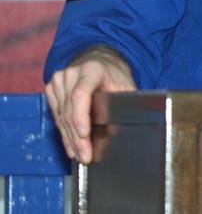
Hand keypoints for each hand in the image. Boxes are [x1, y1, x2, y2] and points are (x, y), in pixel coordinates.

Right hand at [44, 45, 136, 163]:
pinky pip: (56, 116)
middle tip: (85, 156)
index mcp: (92, 69)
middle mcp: (71, 74)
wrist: (98, 61)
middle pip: (70, 110)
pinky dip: (64, 132)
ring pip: (61, 117)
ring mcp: (58, 81)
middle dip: (78, 137)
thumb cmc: (114, 75)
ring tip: (79, 155)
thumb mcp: (126, 83)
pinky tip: (71, 145)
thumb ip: (127, 101)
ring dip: (70, 139)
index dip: (80, 117)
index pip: (81, 95)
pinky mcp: (51, 90)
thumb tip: (134, 123)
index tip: (84, 135)